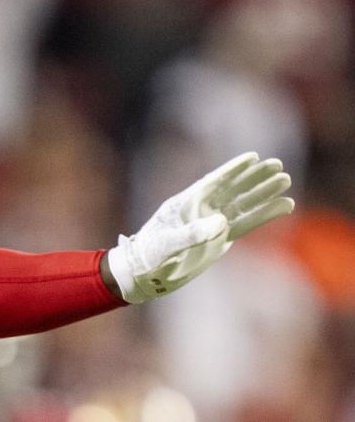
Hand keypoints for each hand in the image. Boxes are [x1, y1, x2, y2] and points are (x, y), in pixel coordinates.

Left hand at [107, 152, 293, 303]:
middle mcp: (201, 210)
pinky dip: (263, 215)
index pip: (214, 181)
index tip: (253, 157)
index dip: (233, 170)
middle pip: (232, 189)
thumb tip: (221, 221)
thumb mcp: (167, 244)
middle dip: (254, 177)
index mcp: (186, 203)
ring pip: (243, 204)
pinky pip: (246, 224)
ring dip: (263, 193)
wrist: (145, 273)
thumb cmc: (149, 255)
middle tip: (278, 165)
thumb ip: (191, 233)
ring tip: (285, 180)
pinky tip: (283, 206)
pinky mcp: (219, 239)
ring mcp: (211, 224)